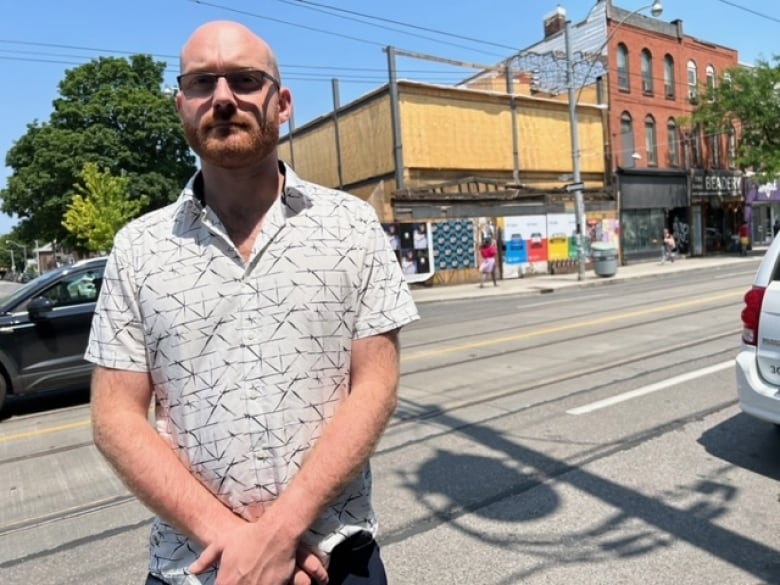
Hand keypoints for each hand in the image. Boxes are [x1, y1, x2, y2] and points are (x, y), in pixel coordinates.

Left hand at [189, 505, 327, 584]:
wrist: (277, 533)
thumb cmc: (249, 536)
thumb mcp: (222, 542)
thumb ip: (205, 559)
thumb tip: (191, 570)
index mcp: (225, 582)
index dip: (224, 584)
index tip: (229, 579)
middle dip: (239, 584)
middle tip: (243, 576)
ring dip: (251, 584)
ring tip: (254, 576)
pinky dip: (265, 584)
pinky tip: (264, 578)